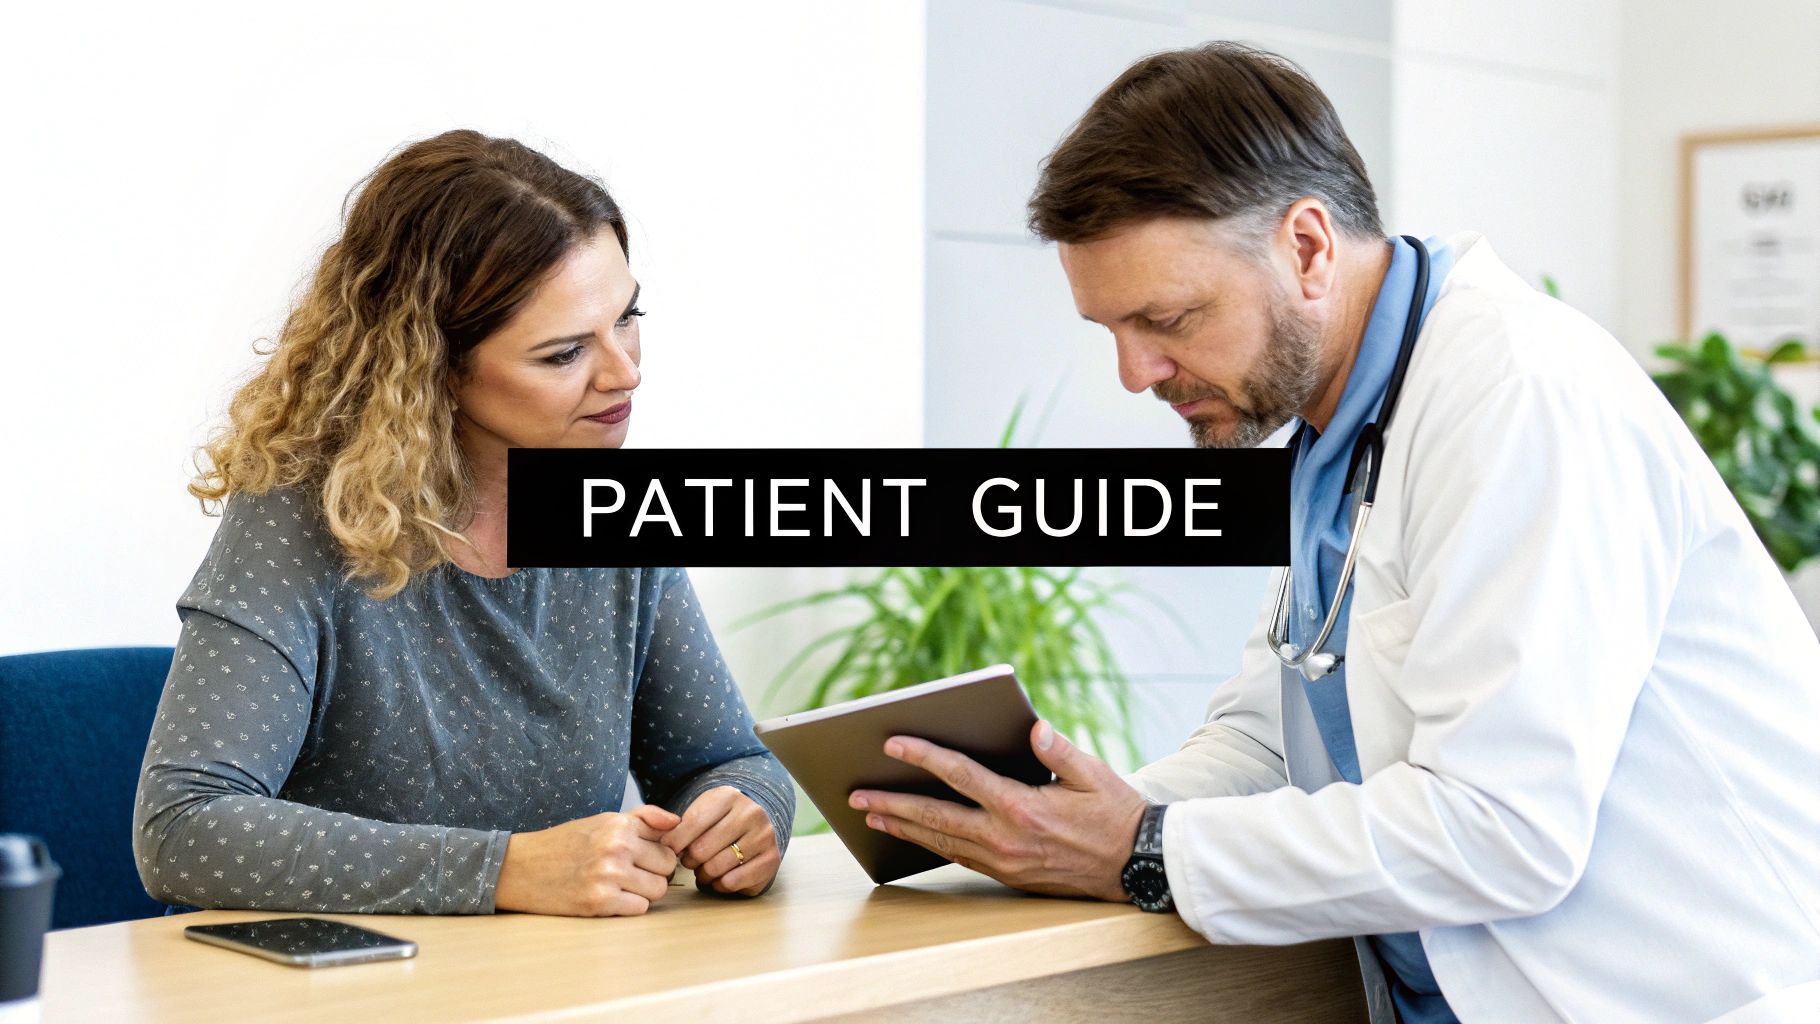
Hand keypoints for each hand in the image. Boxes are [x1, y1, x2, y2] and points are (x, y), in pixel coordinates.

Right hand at [494, 805, 679, 915]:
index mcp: (620, 825)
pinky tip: (607, 898)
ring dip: (642, 892)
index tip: (641, 858)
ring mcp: (608, 876)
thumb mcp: (603, 820)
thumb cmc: (565, 843)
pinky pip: (639, 909)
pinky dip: (628, 907)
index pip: (668, 845)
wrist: (520, 868)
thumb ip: (644, 818)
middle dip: (652, 874)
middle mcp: (617, 848)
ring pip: (657, 891)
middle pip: (667, 869)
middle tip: (628, 874)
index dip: (657, 854)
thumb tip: (677, 823)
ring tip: (618, 885)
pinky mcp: (599, 902)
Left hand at [661, 786, 780, 895]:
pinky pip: (732, 882)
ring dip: (704, 874)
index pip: (692, 824)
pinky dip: (720, 884)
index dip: (674, 842)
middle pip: (702, 849)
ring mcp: (764, 837)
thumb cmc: (721, 820)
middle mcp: (751, 814)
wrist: (757, 824)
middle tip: (690, 861)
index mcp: (729, 797)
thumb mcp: (702, 810)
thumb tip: (663, 843)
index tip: (668, 850)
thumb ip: (679, 824)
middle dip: (689, 860)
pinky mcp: (771, 860)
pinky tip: (721, 877)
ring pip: (716, 868)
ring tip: (705, 869)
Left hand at [849, 721, 1146, 901]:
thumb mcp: (1094, 774)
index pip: (960, 776)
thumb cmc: (1115, 813)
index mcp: (1022, 806)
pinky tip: (911, 835)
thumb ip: (1059, 751)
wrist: (1136, 866)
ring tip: (870, 816)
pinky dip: (929, 845)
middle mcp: (1005, 837)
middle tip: (856, 795)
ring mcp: (1003, 861)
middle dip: (892, 803)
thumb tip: (1033, 728)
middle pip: (935, 817)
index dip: (924, 758)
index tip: (893, 746)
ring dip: (902, 828)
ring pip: (940, 842)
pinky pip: (958, 857)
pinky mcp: (1008, 876)